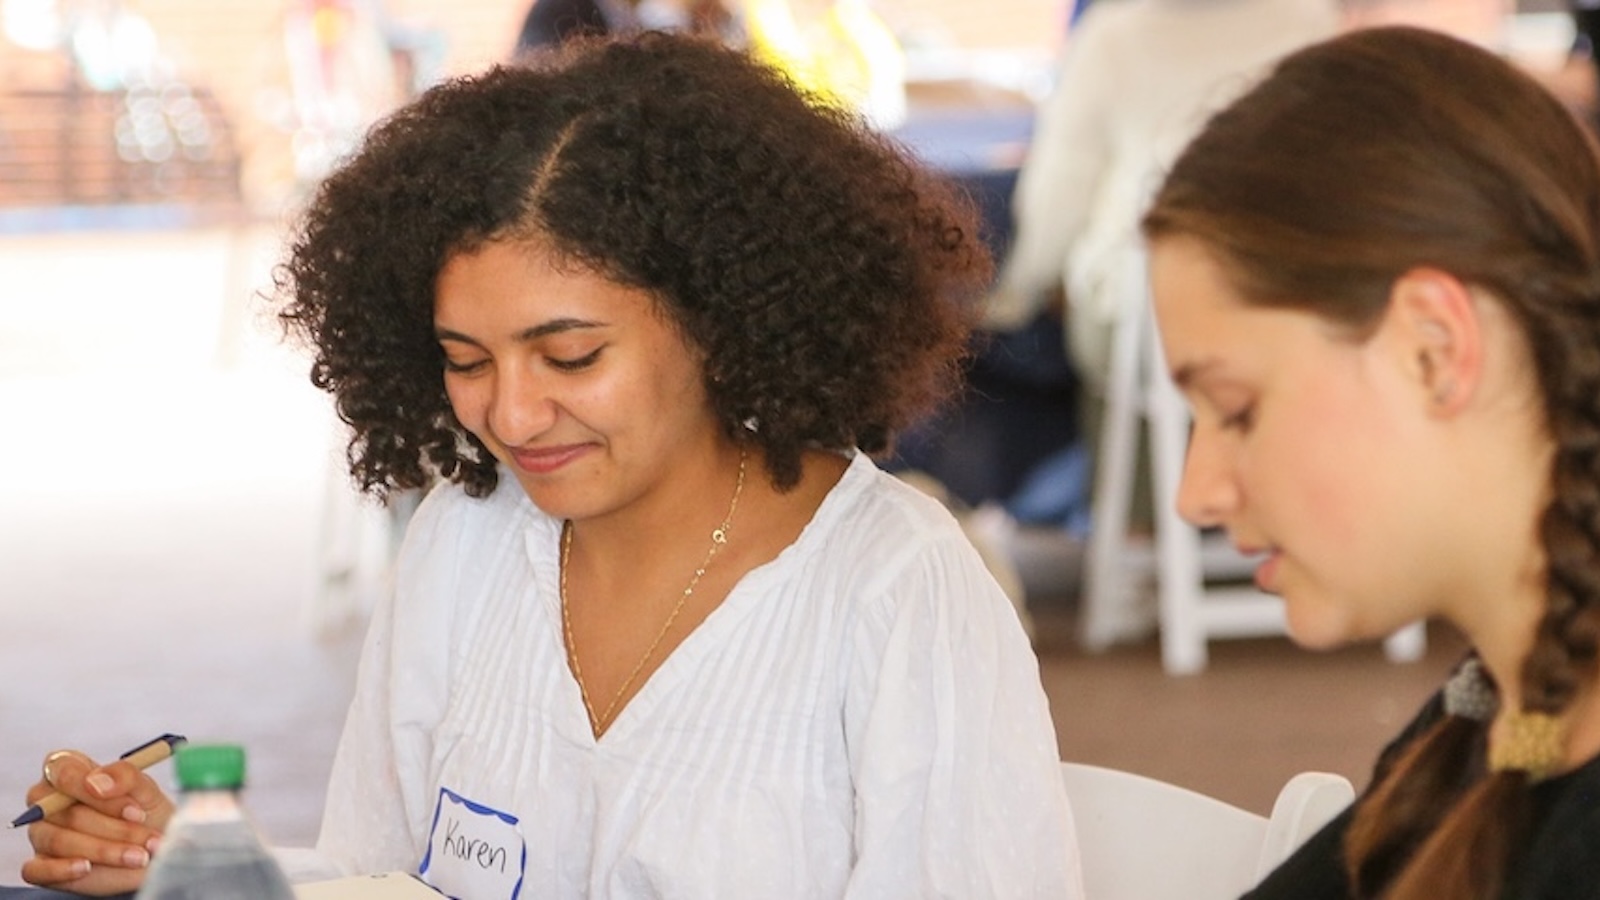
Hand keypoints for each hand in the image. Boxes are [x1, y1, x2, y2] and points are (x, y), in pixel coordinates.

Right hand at [20, 749, 174, 895]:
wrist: (149, 848)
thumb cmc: (142, 811)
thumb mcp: (145, 789)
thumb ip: (124, 776)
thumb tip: (96, 782)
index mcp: (65, 770)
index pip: (64, 771)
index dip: (96, 790)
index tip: (133, 810)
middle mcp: (46, 802)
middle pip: (69, 813)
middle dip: (116, 828)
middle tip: (151, 840)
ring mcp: (40, 834)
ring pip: (60, 841)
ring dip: (104, 851)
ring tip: (139, 857)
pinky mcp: (39, 866)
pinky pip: (36, 870)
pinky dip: (61, 870)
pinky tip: (86, 868)